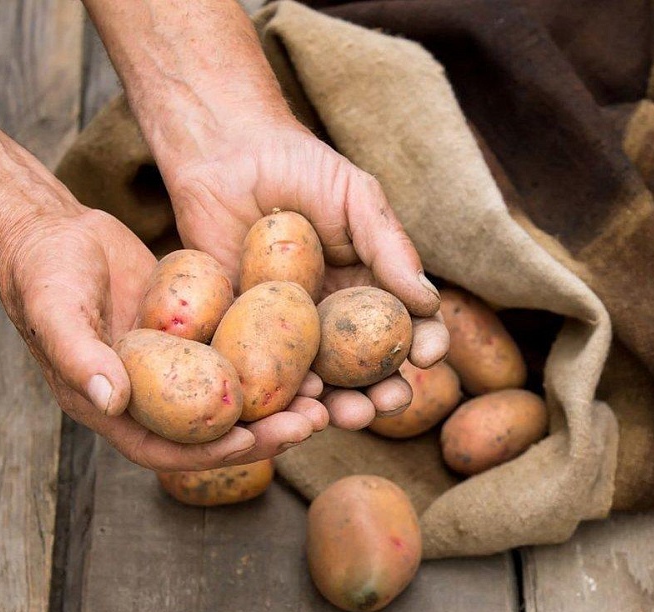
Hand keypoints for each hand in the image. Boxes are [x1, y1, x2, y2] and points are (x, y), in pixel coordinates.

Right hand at [0, 207, 326, 470]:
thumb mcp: (54, 308)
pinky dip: (269, 359)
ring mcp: (174, 367)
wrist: (52, 229)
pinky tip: (309, 352)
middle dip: (264, 433)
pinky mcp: (194, 336)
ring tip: (323, 398)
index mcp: (111, 406)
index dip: (210, 451)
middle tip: (312, 422)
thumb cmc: (40, 269)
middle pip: (212, 430)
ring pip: (232, 396)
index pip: (165, 447)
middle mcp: (147, 395)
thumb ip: (77, 355)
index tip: (253, 441)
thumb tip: (111, 400)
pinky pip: (236, 354)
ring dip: (277, 403)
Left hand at [162, 119, 450, 428]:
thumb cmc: (297, 166)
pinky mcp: (244, 336)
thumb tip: (428, 302)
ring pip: (320, 384)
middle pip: (366, 370)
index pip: (406, 327)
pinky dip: (284, 396)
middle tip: (387, 402)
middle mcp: (333, 318)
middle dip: (383, 393)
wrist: (224, 153)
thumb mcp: (356, 197)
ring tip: (347, 415)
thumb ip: (390, 247)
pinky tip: (297, 402)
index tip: (429, 357)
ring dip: (338, 407)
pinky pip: (266, 374)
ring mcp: (289, 332)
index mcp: (368, 288)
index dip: (424, 346)